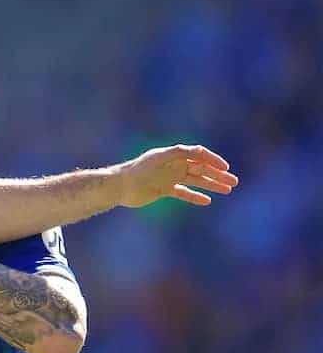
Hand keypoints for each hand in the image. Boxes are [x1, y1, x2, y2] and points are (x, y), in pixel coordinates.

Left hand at [115, 144, 237, 206]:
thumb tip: (200, 151)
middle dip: (218, 175)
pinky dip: (195, 196)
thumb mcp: (159, 159)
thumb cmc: (138, 170)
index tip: (225, 168)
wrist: (119, 186)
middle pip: (201, 169)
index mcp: (173, 155)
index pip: (198, 155)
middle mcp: (173, 165)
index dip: (213, 160)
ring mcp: (169, 178)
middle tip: (234, 182)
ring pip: (195, 181)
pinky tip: (207, 201)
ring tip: (227, 190)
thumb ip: (179, 153)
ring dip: (211, 185)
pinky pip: (183, 193)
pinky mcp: (163, 190)